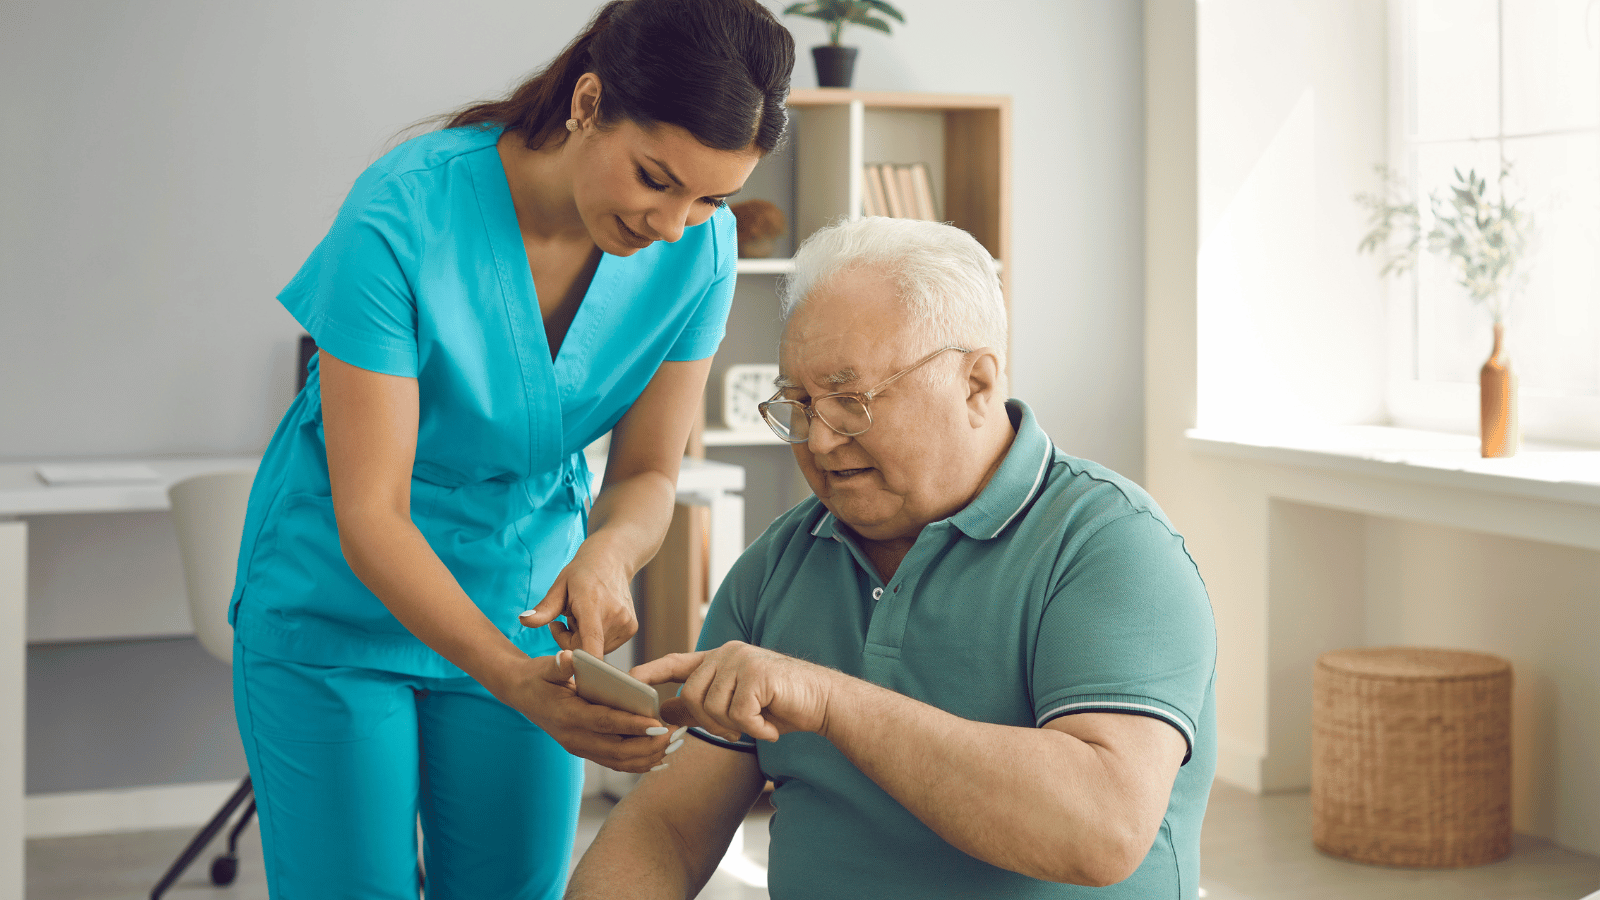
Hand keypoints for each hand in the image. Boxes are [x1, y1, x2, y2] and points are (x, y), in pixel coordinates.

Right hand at [496, 651, 672, 772]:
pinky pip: (615, 763)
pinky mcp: (586, 751)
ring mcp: (580, 748)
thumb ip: (559, 665)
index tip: (658, 725)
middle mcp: (574, 738)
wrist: (522, 694)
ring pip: (619, 761)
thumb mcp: (546, 667)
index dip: (632, 725)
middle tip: (675, 736)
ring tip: (675, 746)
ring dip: (648, 757)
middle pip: (617, 750)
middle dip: (649, 746)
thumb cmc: (539, 677)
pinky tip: (660, 759)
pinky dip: (639, 764)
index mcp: (568, 716)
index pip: (605, 723)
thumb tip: (568, 658)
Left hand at [518, 544, 636, 658]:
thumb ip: (544, 609)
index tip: (572, 670)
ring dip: (583, 639)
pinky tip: (594, 620)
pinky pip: (606, 645)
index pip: (591, 642)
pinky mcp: (631, 629)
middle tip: (566, 620)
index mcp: (593, 604)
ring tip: (582, 617)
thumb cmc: (581, 574)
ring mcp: (626, 623)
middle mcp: (615, 616)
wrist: (611, 561)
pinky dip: (596, 638)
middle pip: (585, 649)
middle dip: (570, 641)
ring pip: (595, 649)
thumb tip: (523, 620)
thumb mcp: (559, 587)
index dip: (582, 661)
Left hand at [631, 642, 836, 742]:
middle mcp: (727, 653)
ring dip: (735, 726)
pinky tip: (770, 724)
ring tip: (759, 723)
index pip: (676, 662)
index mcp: (719, 658)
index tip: (627, 680)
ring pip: (712, 707)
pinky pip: (738, 713)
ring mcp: (742, 660)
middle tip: (740, 730)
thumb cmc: (781, 705)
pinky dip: (754, 728)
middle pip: (692, 696)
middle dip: (712, 723)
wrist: (823, 702)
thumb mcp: (735, 707)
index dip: (651, 671)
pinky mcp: (757, 673)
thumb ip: (702, 705)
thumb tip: (666, 709)